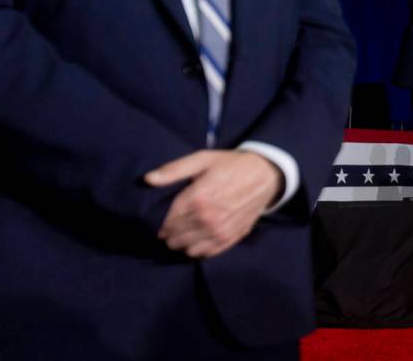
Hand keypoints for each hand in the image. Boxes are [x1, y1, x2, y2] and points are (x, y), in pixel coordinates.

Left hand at [145, 150, 282, 257]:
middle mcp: (207, 219)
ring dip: (181, 243)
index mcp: (198, 198)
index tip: (160, 220)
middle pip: (176, 237)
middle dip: (169, 233)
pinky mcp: (230, 238)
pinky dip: (197, 250)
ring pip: (188, 248)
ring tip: (183, 233)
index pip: (168, 221)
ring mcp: (220, 231)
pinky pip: (206, 253)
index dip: (161, 222)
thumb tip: (147, 179)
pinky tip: (197, 239)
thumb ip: (174, 170)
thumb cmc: (230, 165)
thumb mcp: (202, 159)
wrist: (264, 174)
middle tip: (171, 226)